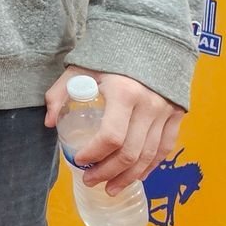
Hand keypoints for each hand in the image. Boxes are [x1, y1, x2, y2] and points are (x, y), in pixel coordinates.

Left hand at [43, 66, 184, 193]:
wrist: (148, 38)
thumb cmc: (108, 55)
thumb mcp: (78, 68)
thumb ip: (60, 94)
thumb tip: (48, 123)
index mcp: (123, 92)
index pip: (111, 136)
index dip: (94, 154)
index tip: (79, 160)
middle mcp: (149, 104)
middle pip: (131, 152)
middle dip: (109, 172)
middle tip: (90, 180)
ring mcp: (166, 111)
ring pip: (150, 155)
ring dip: (129, 176)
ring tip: (110, 187)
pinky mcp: (177, 114)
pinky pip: (166, 147)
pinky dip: (151, 166)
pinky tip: (136, 177)